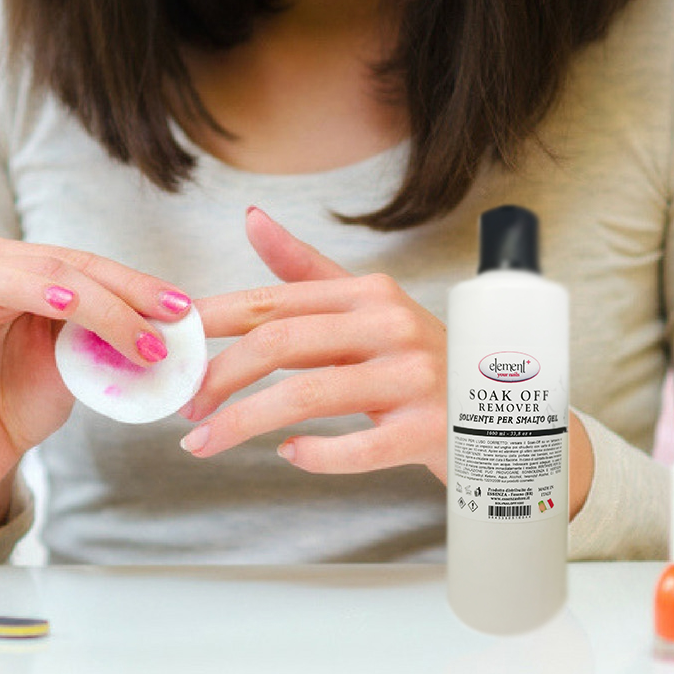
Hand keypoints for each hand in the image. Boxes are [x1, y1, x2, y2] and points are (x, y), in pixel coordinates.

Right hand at [0, 237, 192, 532]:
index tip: (181, 310)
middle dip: (106, 299)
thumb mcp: (78, 363)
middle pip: (43, 269)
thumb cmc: (29, 393)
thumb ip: (109, 337)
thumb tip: (179, 325)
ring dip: (29, 290)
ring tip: (72, 304)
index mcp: (18, 273)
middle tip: (155, 332)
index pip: (81, 266)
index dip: (133, 285)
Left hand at [181, 207, 448, 481]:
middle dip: (220, 375)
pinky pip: (359, 447)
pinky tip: (289, 455)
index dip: (215, 323)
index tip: (174, 346)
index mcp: (369, 293)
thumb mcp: (366, 308)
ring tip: (204, 442)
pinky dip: (316, 454)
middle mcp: (392, 326)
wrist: (498, 416)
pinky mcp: (429, 428)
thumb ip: (305, 271)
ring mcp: (413, 377)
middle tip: (186, 405)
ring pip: (308, 395)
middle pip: (282, 342)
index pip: (274, 301)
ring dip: (244, 422)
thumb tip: (251, 218)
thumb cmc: (415, 361)